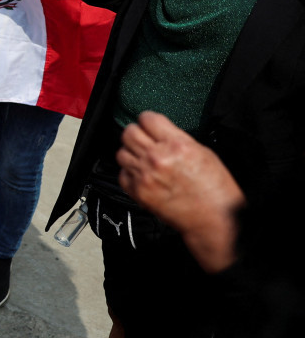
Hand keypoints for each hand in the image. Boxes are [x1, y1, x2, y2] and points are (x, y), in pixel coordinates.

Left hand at [117, 111, 243, 271]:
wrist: (214, 218)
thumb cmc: (214, 188)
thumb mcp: (203, 152)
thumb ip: (177, 139)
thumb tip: (161, 133)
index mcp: (177, 145)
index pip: (148, 118)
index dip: (148, 120)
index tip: (149, 124)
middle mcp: (157, 158)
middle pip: (129, 133)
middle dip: (135, 133)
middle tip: (142, 138)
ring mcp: (145, 175)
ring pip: (121, 153)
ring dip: (131, 153)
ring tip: (142, 158)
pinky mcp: (138, 191)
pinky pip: (122, 174)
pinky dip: (129, 172)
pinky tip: (141, 174)